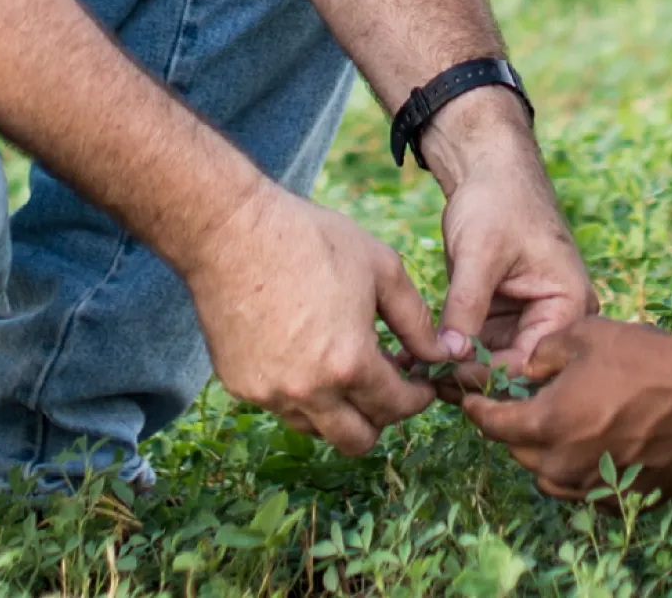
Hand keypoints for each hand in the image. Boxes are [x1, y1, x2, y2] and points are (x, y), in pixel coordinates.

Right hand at [182, 188, 448, 455]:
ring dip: (339, 410)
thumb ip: (417, 321)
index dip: (417, 398)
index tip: (420, 384)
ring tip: (345, 366)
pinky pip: (281, 405)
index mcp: (349, 364)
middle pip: (357, 440)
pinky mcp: (240, 385)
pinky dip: (302, 393)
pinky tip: (307, 353)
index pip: (396, 408)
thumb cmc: (310, 240)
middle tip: (386, 386)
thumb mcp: (382, 270)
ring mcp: (269, 393)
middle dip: (380, 418)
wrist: (229, 230)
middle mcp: (308, 391)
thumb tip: (442, 354)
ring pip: (317, 428)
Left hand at [423, 90, 597, 368]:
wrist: (488, 168)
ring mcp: (524, 321)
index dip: (490, 374)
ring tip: (408, 372)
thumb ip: (467, 306)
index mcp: (569, 307)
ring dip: (451, 368)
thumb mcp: (481, 253)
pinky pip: (473, 345)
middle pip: (512, 369)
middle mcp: (553, 321)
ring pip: (488, 363)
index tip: (445, 375)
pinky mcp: (498, 317)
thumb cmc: (498, 200)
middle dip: (468, 376)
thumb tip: (450, 356)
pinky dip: (445, 351)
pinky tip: (409, 358)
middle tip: (421, 382)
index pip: (532, 361)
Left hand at [453, 317, 671, 502]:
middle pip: (521, 453)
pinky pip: (591, 491)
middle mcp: (565, 465)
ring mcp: (597, 487)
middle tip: (526, 408)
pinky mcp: (628, 499)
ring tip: (562, 430)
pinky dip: (586, 474)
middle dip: (517, 430)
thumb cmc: (646, 357)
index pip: (492, 425)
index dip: (477, 410)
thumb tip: (531, 368)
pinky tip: (599, 449)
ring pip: (552, 479)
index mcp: (546, 424)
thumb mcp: (584, 334)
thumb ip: (544, 352)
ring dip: (549, 456)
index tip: (472, 401)